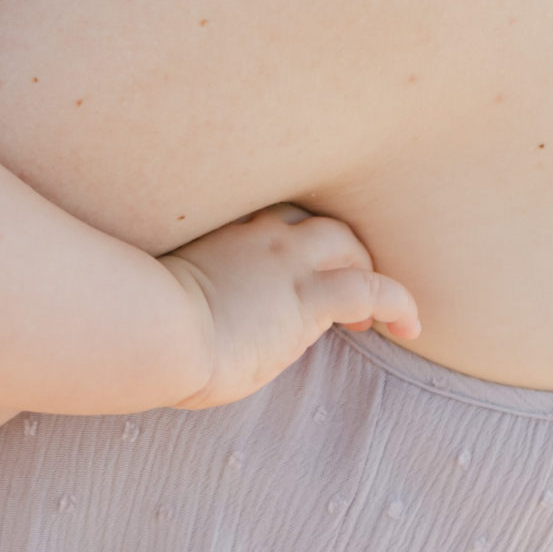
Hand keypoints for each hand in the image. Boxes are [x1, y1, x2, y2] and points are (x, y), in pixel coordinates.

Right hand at [162, 204, 418, 409]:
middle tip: (342, 299)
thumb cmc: (142, 324)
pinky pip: (371, 289)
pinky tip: (410, 326)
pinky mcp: (308, 298)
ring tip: (375, 317)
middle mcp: (258, 236)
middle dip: (338, 252)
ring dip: (365, 271)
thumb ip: (183, 292)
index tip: (297, 277)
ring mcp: (286, 261)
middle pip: (316, 222)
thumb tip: (192, 317)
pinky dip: (398, 302)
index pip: (273, 220)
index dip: (295, 243)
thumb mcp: (159, 296)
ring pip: (347, 244)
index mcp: (222, 233)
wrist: (151, 331)